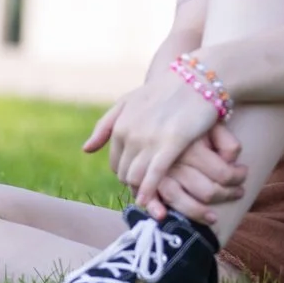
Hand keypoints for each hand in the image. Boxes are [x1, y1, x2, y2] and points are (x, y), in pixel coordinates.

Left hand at [84, 76, 243, 220]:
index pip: (116, 162)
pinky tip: (150, 203)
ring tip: (155, 200)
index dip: (127, 174)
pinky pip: (153, 176)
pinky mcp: (170, 144)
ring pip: (136, 177)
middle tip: (150, 194)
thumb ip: (106, 125)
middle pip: (124, 172)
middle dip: (134, 185)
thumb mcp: (130, 102)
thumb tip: (85, 150)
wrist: (197, 79)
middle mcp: (129, 133)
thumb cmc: (164, 92)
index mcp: (119, 125)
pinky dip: (149, 192)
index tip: (140, 181)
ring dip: (142, 191)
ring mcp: (148, 139)